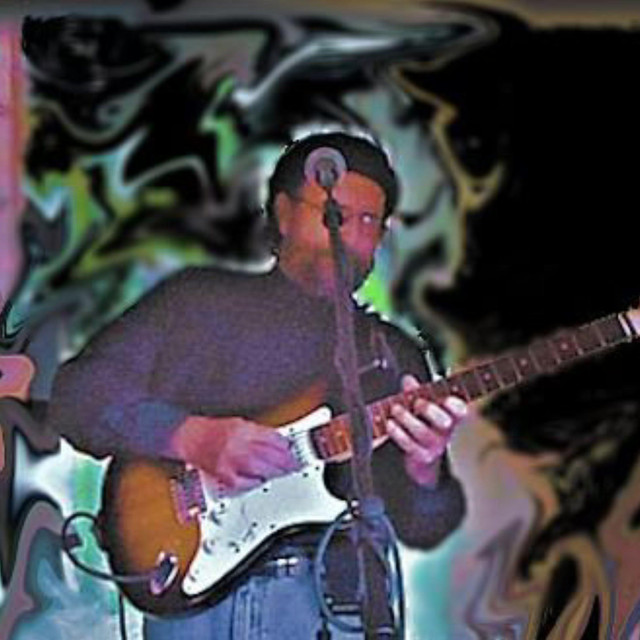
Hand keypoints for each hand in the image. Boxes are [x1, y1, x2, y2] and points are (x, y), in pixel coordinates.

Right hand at [169, 416, 299, 491]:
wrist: (188, 437)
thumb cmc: (211, 430)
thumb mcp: (238, 423)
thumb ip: (257, 432)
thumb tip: (277, 441)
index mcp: (244, 429)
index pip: (273, 438)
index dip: (286, 445)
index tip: (293, 449)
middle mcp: (239, 445)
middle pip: (271, 455)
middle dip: (286, 461)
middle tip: (294, 465)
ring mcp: (231, 461)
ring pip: (261, 470)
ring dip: (275, 473)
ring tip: (283, 474)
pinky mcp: (224, 475)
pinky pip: (245, 483)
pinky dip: (255, 483)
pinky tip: (261, 482)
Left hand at [386, 374, 467, 485]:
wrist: (419, 453)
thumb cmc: (422, 421)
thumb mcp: (420, 403)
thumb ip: (415, 391)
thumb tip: (408, 380)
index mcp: (450, 416)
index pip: (460, 411)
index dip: (454, 405)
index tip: (445, 398)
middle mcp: (445, 431)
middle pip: (444, 422)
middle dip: (430, 410)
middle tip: (417, 402)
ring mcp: (435, 445)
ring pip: (423, 433)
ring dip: (407, 418)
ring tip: (396, 409)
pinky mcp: (421, 456)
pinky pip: (410, 445)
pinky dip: (398, 433)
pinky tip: (390, 423)